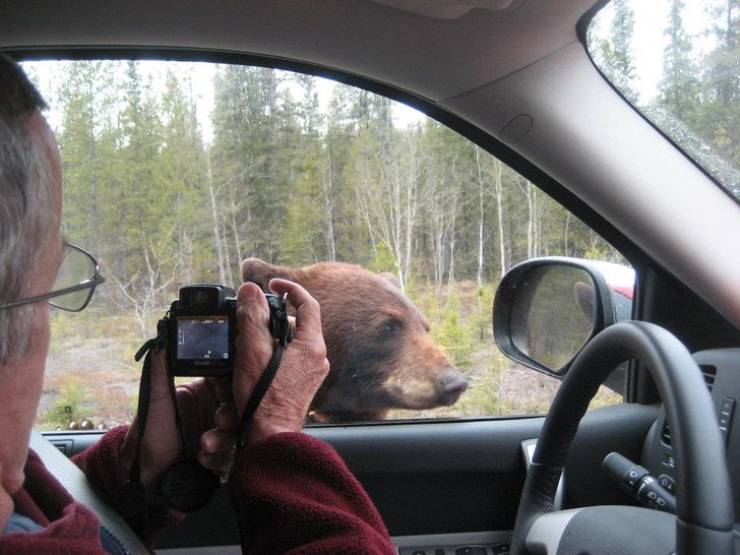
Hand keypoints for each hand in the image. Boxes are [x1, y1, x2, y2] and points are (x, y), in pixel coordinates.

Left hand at [121, 351, 234, 488]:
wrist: (148, 480)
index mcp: (204, 392)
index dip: (230, 384)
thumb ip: (161, 374)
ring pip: (239, 432)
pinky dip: (220, 459)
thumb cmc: (149, 438)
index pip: (228, 380)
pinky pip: (234, 455)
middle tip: (219, 421)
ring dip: (223, 439)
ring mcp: (222, 434)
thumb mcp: (155, 404)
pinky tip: (202, 460)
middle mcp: (216, 410)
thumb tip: (160, 345)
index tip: (224, 390)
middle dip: (231, 415)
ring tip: (203, 446)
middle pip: (239, 406)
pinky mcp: (225, 457)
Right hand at [233, 279, 329, 446]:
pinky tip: (253, 362)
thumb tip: (251, 290)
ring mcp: (311, 374)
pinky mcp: (300, 387)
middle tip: (252, 316)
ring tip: (248, 340)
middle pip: (296, 325)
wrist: (271, 439)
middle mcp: (317, 359)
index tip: (273, 284)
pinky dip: (272, 355)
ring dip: (270, 337)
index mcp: (312, 346)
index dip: (290, 289)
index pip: (307, 304)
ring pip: (291, 343)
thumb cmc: (264, 400)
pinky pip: (289, 361)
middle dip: (273, 317)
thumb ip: (252, 318)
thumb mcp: (252, 352)